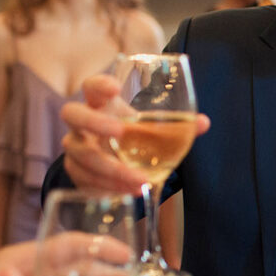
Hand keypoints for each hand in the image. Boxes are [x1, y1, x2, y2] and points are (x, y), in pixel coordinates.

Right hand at [60, 74, 209, 193]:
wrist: (111, 163)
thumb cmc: (132, 137)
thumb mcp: (151, 130)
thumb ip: (177, 126)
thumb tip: (203, 122)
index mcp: (101, 104)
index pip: (91, 86)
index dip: (99, 84)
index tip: (115, 87)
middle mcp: (82, 123)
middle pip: (72, 113)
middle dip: (94, 122)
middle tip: (119, 132)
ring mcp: (75, 147)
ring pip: (80, 154)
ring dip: (110, 168)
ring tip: (139, 180)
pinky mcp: (76, 172)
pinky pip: (84, 179)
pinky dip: (109, 187)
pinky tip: (130, 192)